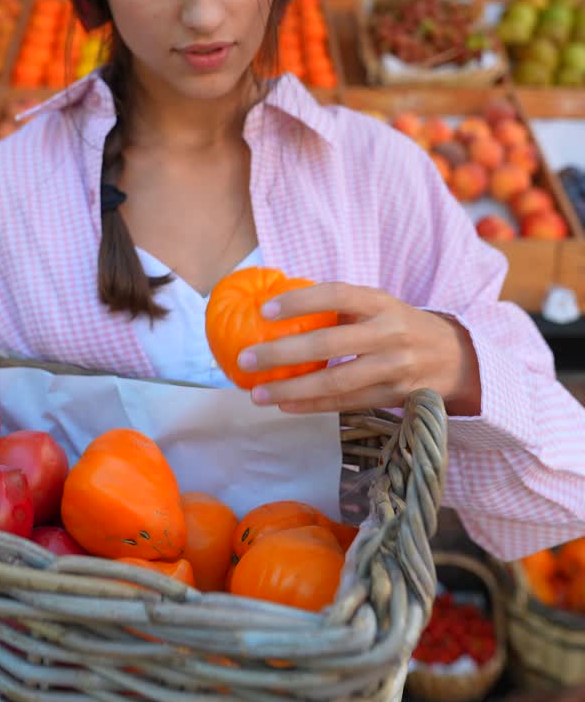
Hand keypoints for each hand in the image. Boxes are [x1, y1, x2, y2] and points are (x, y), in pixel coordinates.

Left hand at [237, 282, 480, 416]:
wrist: (454, 358)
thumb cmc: (398, 326)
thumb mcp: (377, 306)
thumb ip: (339, 308)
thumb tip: (276, 310)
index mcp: (381, 302)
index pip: (337, 295)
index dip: (300, 301)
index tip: (264, 310)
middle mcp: (390, 333)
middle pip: (329, 344)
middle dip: (282, 353)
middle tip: (247, 358)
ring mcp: (394, 368)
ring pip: (335, 381)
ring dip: (292, 389)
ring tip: (256, 393)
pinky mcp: (394, 397)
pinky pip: (346, 403)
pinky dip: (312, 406)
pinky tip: (285, 405)